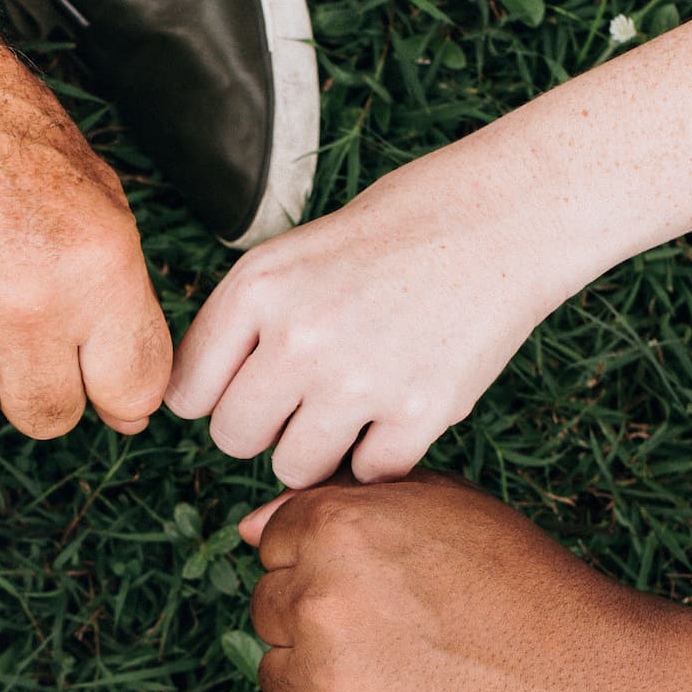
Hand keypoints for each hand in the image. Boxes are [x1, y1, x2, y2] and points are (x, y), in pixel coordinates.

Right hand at [0, 0, 173, 438]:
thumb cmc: (1, 133)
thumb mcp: (99, 202)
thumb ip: (125, 310)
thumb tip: (132, 415)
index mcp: (98, 267)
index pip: (133, 392)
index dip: (116, 390)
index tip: (96, 372)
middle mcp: (30, 302)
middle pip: (49, 418)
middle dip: (38, 382)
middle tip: (15, 321)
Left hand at [166, 135, 582, 483]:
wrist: (504, 217)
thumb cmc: (398, 231)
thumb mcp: (295, 254)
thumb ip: (245, 323)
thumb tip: (202, 402)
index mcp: (258, 288)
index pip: (187, 391)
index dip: (216, 395)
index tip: (249, 384)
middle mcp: (299, 336)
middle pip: (234, 438)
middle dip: (265, 427)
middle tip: (309, 393)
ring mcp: (360, 379)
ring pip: (294, 468)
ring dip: (320, 447)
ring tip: (356, 400)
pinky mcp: (421, 412)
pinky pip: (368, 473)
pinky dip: (382, 453)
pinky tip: (401, 406)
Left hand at [246, 479, 673, 691]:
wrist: (596, 690)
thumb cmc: (529, 588)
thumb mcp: (448, 507)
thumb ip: (347, 500)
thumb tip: (251, 527)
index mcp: (335, 527)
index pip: (274, 539)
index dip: (327, 559)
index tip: (383, 583)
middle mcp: (316, 599)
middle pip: (270, 605)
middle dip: (320, 616)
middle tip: (405, 634)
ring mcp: (320, 680)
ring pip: (277, 671)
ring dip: (321, 675)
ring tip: (409, 677)